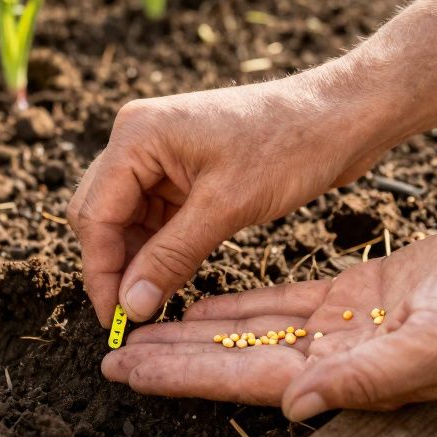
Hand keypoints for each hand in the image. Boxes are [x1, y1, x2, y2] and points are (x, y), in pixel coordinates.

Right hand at [67, 67, 392, 325]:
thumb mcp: (227, 207)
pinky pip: (153, 216)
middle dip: (113, 266)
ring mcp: (159, 153)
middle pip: (101, 215)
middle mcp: (137, 139)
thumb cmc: (290, 145)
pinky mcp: (182, 169)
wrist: (341, 116)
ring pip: (125, 220)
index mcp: (137, 135)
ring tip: (154, 301)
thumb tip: (129, 306)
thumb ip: (171, 256)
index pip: (95, 214)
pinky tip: (171, 277)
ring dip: (136, 260)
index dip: (100, 271)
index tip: (114, 320)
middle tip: (131, 315)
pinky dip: (158, 248)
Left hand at [101, 215, 436, 419]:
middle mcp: (331, 359)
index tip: (126, 371)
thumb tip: (296, 404)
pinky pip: (275, 302)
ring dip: (190, 331)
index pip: (242, 380)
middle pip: (229, 360)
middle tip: (109, 354)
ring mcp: (337, 329)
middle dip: (168, 359)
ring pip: (244, 331)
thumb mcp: (435, 343)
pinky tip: (196, 302)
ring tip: (138, 330)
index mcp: (344, 376)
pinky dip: (234, 304)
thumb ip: (367, 378)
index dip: (181, 376)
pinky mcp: (348, 296)